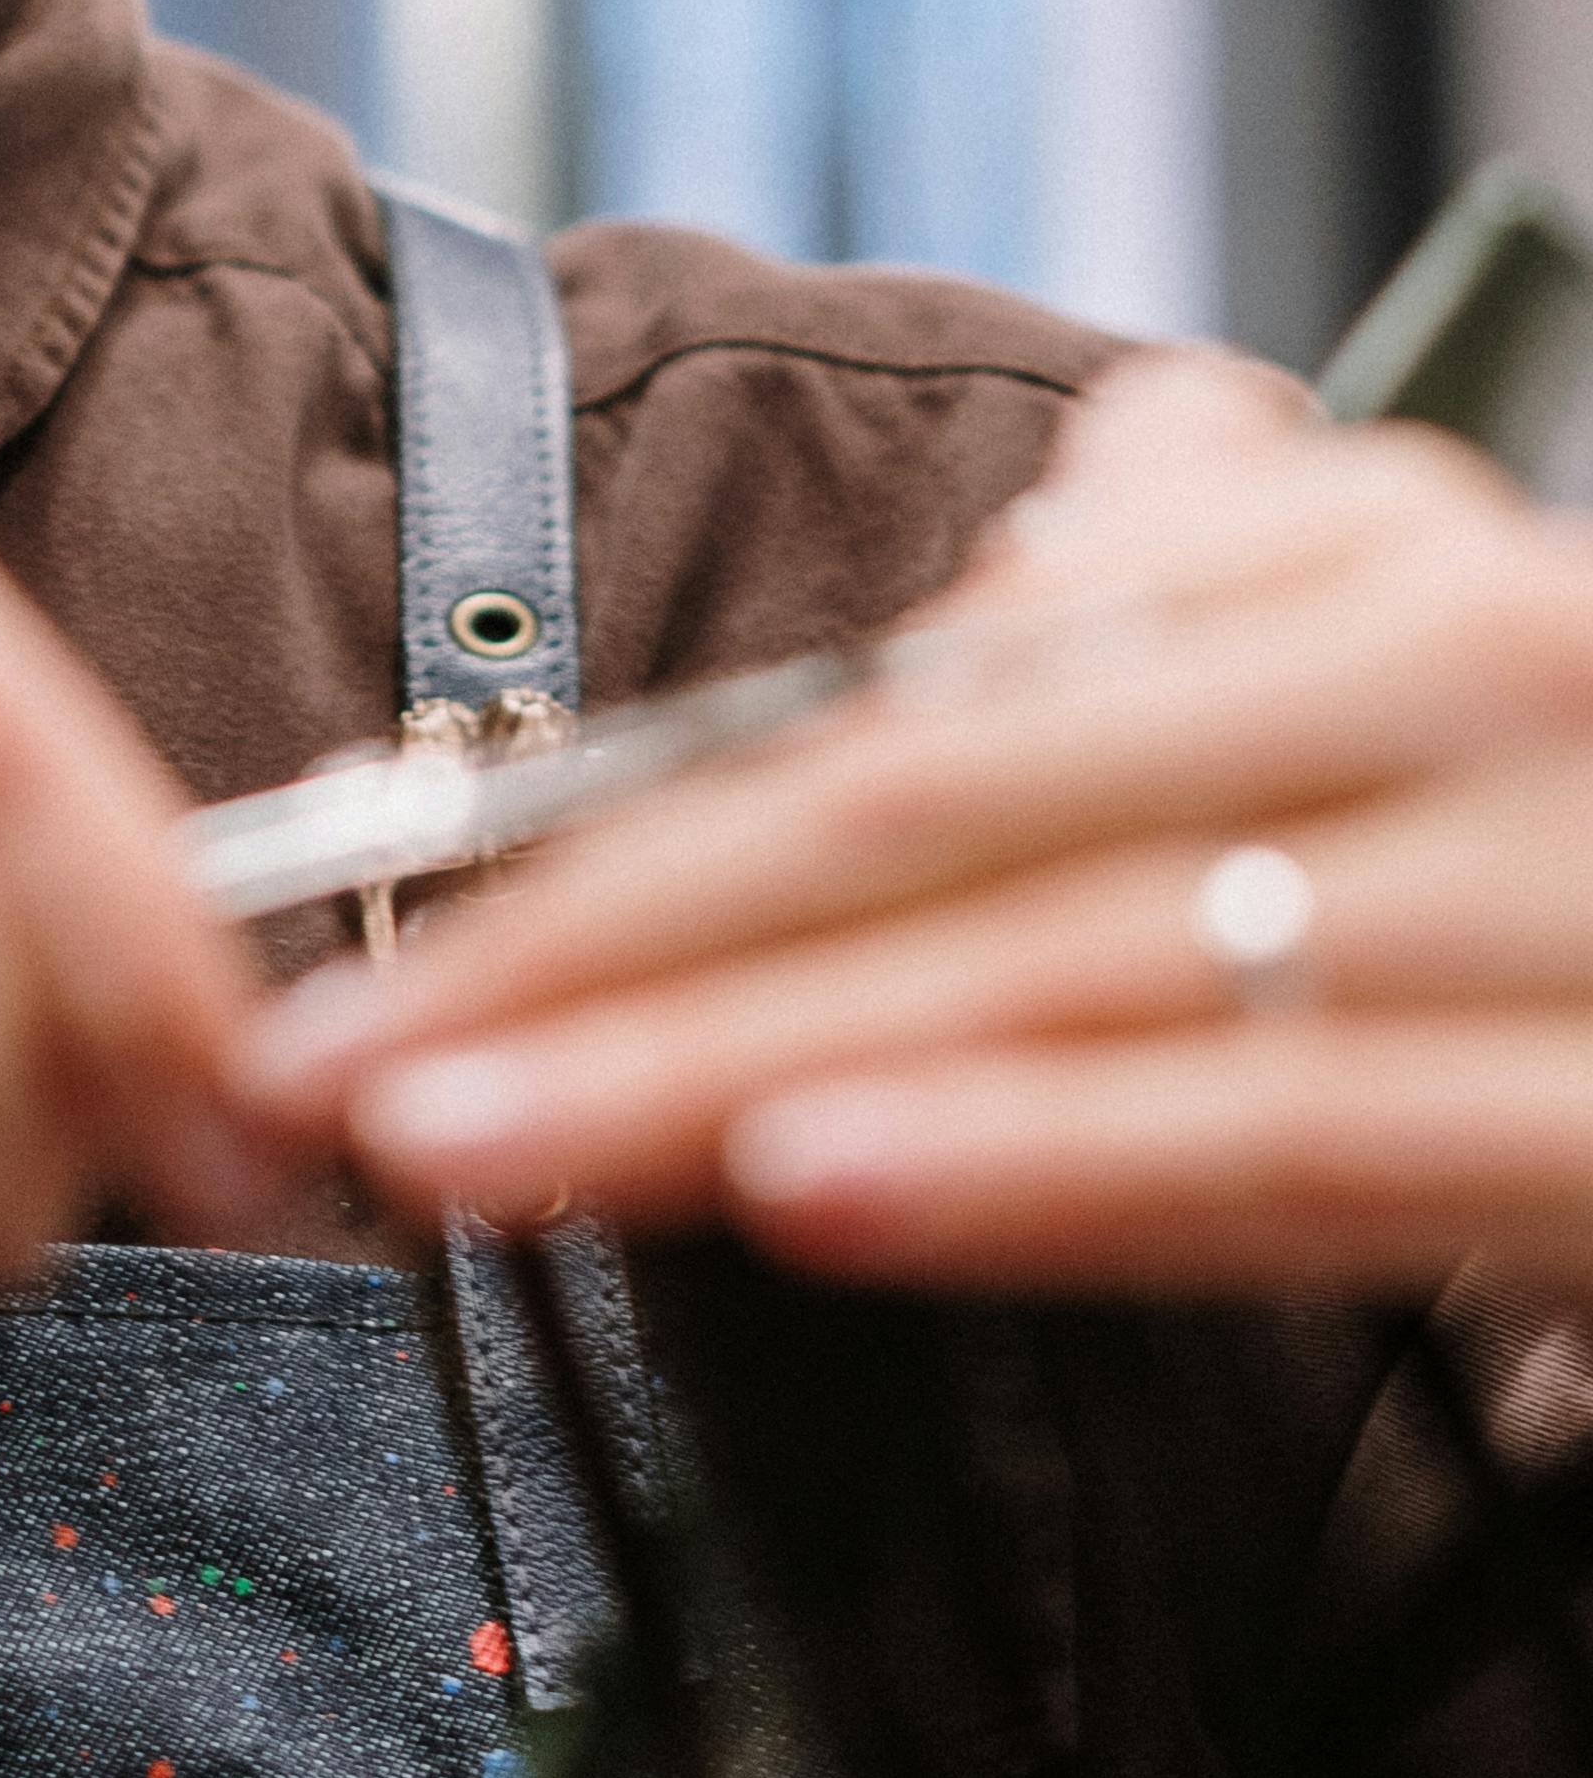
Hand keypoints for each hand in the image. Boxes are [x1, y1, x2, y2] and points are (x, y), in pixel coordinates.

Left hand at [237, 349, 1592, 1293]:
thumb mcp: (1396, 753)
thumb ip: (1191, 665)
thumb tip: (964, 638)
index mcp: (1384, 589)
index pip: (913, 717)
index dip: (606, 837)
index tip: (333, 943)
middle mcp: (1487, 678)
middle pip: (943, 818)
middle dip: (592, 958)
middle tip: (312, 1079)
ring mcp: (1586, 888)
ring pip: (1081, 970)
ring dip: (732, 1072)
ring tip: (470, 1141)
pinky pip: (1303, 1132)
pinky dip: (1044, 1156)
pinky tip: (821, 1187)